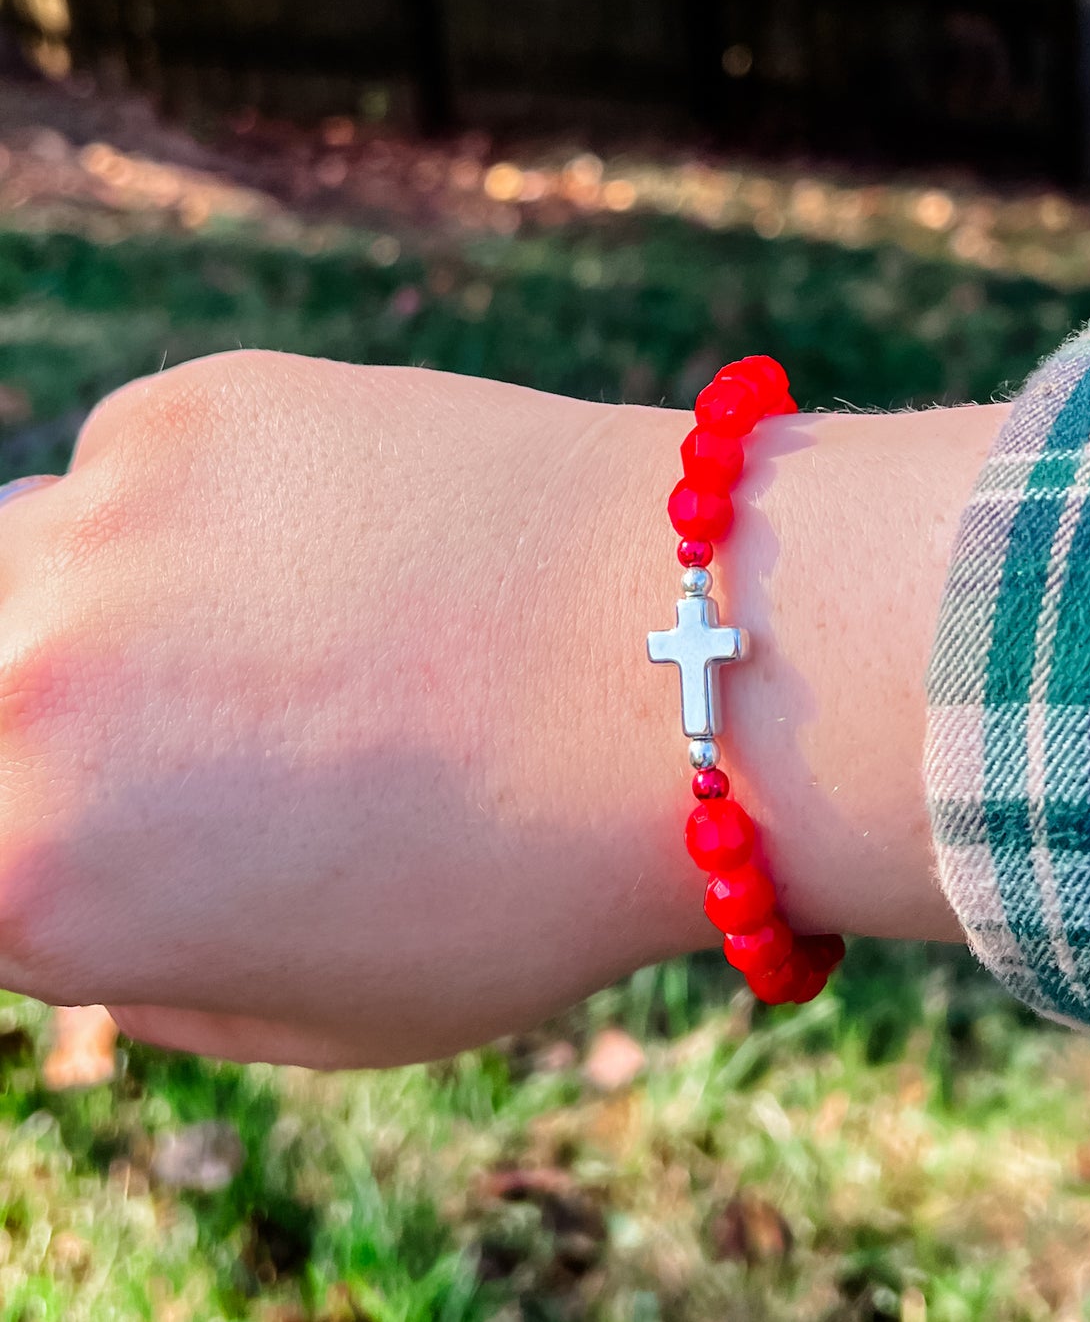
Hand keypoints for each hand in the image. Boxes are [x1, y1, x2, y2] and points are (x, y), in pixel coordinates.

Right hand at [0, 351, 1003, 1066]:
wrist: (693, 665)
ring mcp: (105, 525)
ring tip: (301, 632)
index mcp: (32, 881)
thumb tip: (84, 892)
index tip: (144, 815)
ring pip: (34, 564)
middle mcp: (20, 691)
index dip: (58, 841)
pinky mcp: (196, 406)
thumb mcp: (331, 1013)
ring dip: (121, 607)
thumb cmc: (534, 875)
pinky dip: (211, 513)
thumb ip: (149, 970)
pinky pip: (142, 471)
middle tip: (205, 729)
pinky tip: (355, 543)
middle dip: (55, 724)